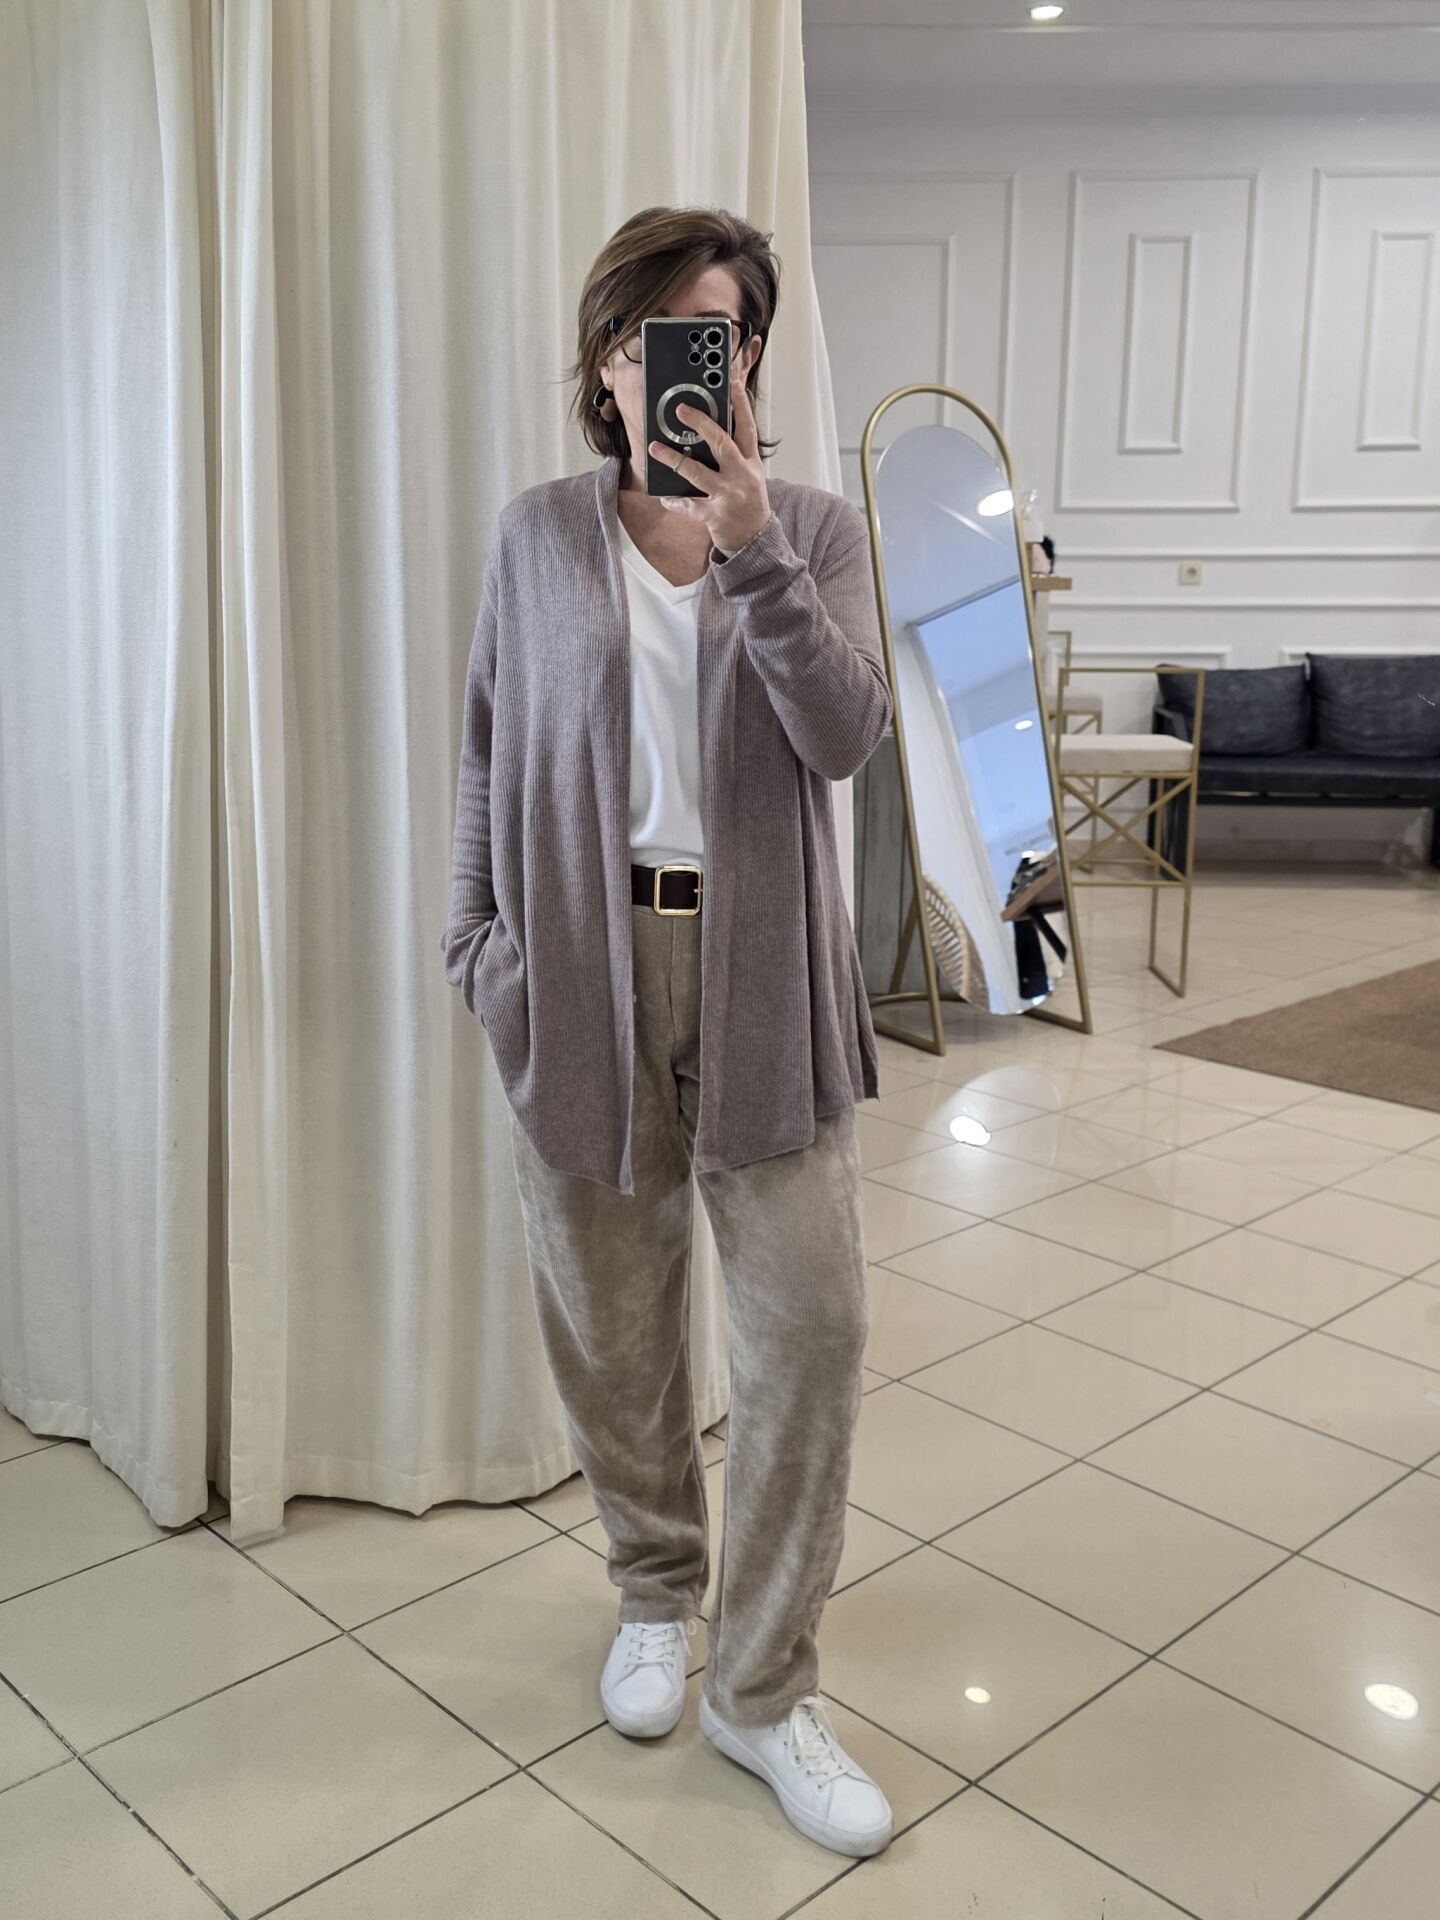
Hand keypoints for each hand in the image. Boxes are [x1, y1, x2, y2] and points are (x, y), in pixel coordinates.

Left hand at [647, 373, 769, 556]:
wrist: (755, 540)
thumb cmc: (749, 504)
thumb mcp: (750, 475)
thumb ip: (735, 454)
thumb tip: (710, 430)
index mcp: (750, 463)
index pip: (747, 428)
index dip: (742, 404)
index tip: (733, 383)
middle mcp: (741, 476)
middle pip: (721, 443)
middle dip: (701, 424)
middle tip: (682, 409)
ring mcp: (727, 495)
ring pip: (697, 472)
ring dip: (673, 459)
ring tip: (655, 448)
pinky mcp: (715, 515)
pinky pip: (689, 505)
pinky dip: (675, 501)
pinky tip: (664, 497)